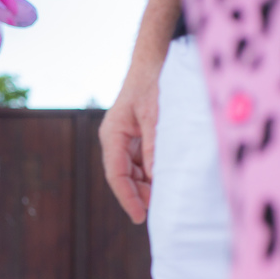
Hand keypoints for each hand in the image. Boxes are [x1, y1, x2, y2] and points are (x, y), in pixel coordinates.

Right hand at [99, 67, 159, 223]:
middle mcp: (115, 140)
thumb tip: (155, 176)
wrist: (155, 62)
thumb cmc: (153, 84)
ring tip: (166, 195)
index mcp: (112, 135)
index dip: (127, 198)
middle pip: (123, 177)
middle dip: (139, 193)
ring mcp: (125, 140)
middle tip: (159, 207)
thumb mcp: (155, 116)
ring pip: (133, 172)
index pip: (116, 175)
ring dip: (147, 184)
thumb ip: (154, 147)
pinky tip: (166, 178)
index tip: (140, 216)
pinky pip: (143, 162)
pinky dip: (154, 172)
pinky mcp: (137, 138)